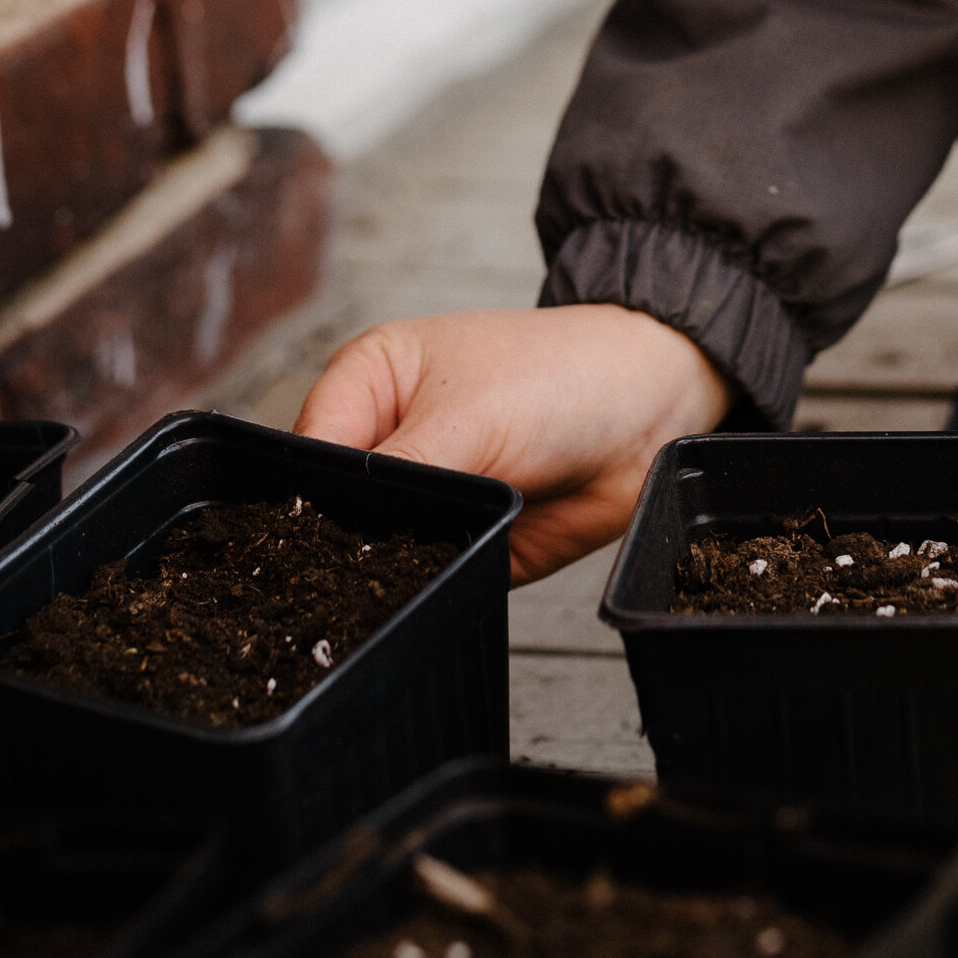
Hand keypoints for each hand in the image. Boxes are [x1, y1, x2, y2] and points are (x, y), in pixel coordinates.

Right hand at [294, 303, 731, 583]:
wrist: (651, 407)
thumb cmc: (563, 373)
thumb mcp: (472, 413)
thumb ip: (400, 470)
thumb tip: (336, 530)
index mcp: (368, 381)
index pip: (309, 451)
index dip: (306, 498)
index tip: (314, 537)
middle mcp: (387, 438)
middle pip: (333, 509)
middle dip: (346, 540)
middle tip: (364, 563)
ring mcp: (424, 492)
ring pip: (375, 551)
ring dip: (389, 567)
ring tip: (411, 567)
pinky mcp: (461, 538)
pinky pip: (427, 576)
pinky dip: (431, 585)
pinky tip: (440, 582)